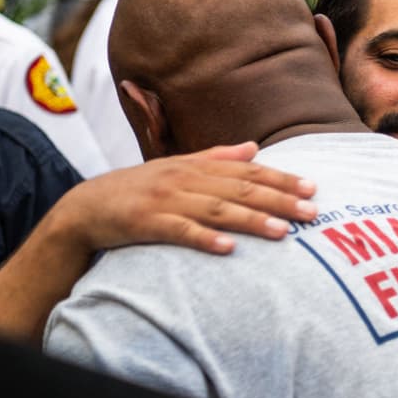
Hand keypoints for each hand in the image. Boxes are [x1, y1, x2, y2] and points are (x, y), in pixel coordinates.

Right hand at [54, 142, 317, 255]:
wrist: (86, 208)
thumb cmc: (137, 189)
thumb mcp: (177, 167)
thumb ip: (217, 157)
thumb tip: (254, 147)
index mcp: (195, 166)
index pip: (246, 170)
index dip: (280, 178)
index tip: (312, 187)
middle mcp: (185, 179)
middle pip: (240, 188)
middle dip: (279, 199)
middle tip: (312, 211)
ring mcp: (166, 200)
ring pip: (217, 210)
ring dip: (252, 220)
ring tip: (282, 232)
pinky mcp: (147, 223)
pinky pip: (180, 232)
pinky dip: (204, 239)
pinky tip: (227, 250)